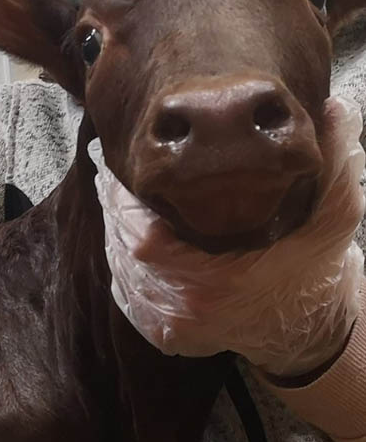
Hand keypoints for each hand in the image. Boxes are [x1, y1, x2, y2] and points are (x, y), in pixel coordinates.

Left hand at [93, 95, 365, 377]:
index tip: (117, 166)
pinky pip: (126, 294)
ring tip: (111, 194)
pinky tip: (124, 234)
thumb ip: (335, 163)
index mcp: (214, 284)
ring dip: (115, 232)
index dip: (124, 201)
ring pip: (120, 271)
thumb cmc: (318, 272)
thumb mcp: (335, 217)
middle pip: (123, 251)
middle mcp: (182, 312)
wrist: (310, 332)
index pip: (143, 239)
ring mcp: (168, 328)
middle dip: (115, 210)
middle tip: (106, 172)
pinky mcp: (163, 335)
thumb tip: (331, 107)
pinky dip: (122, 263)